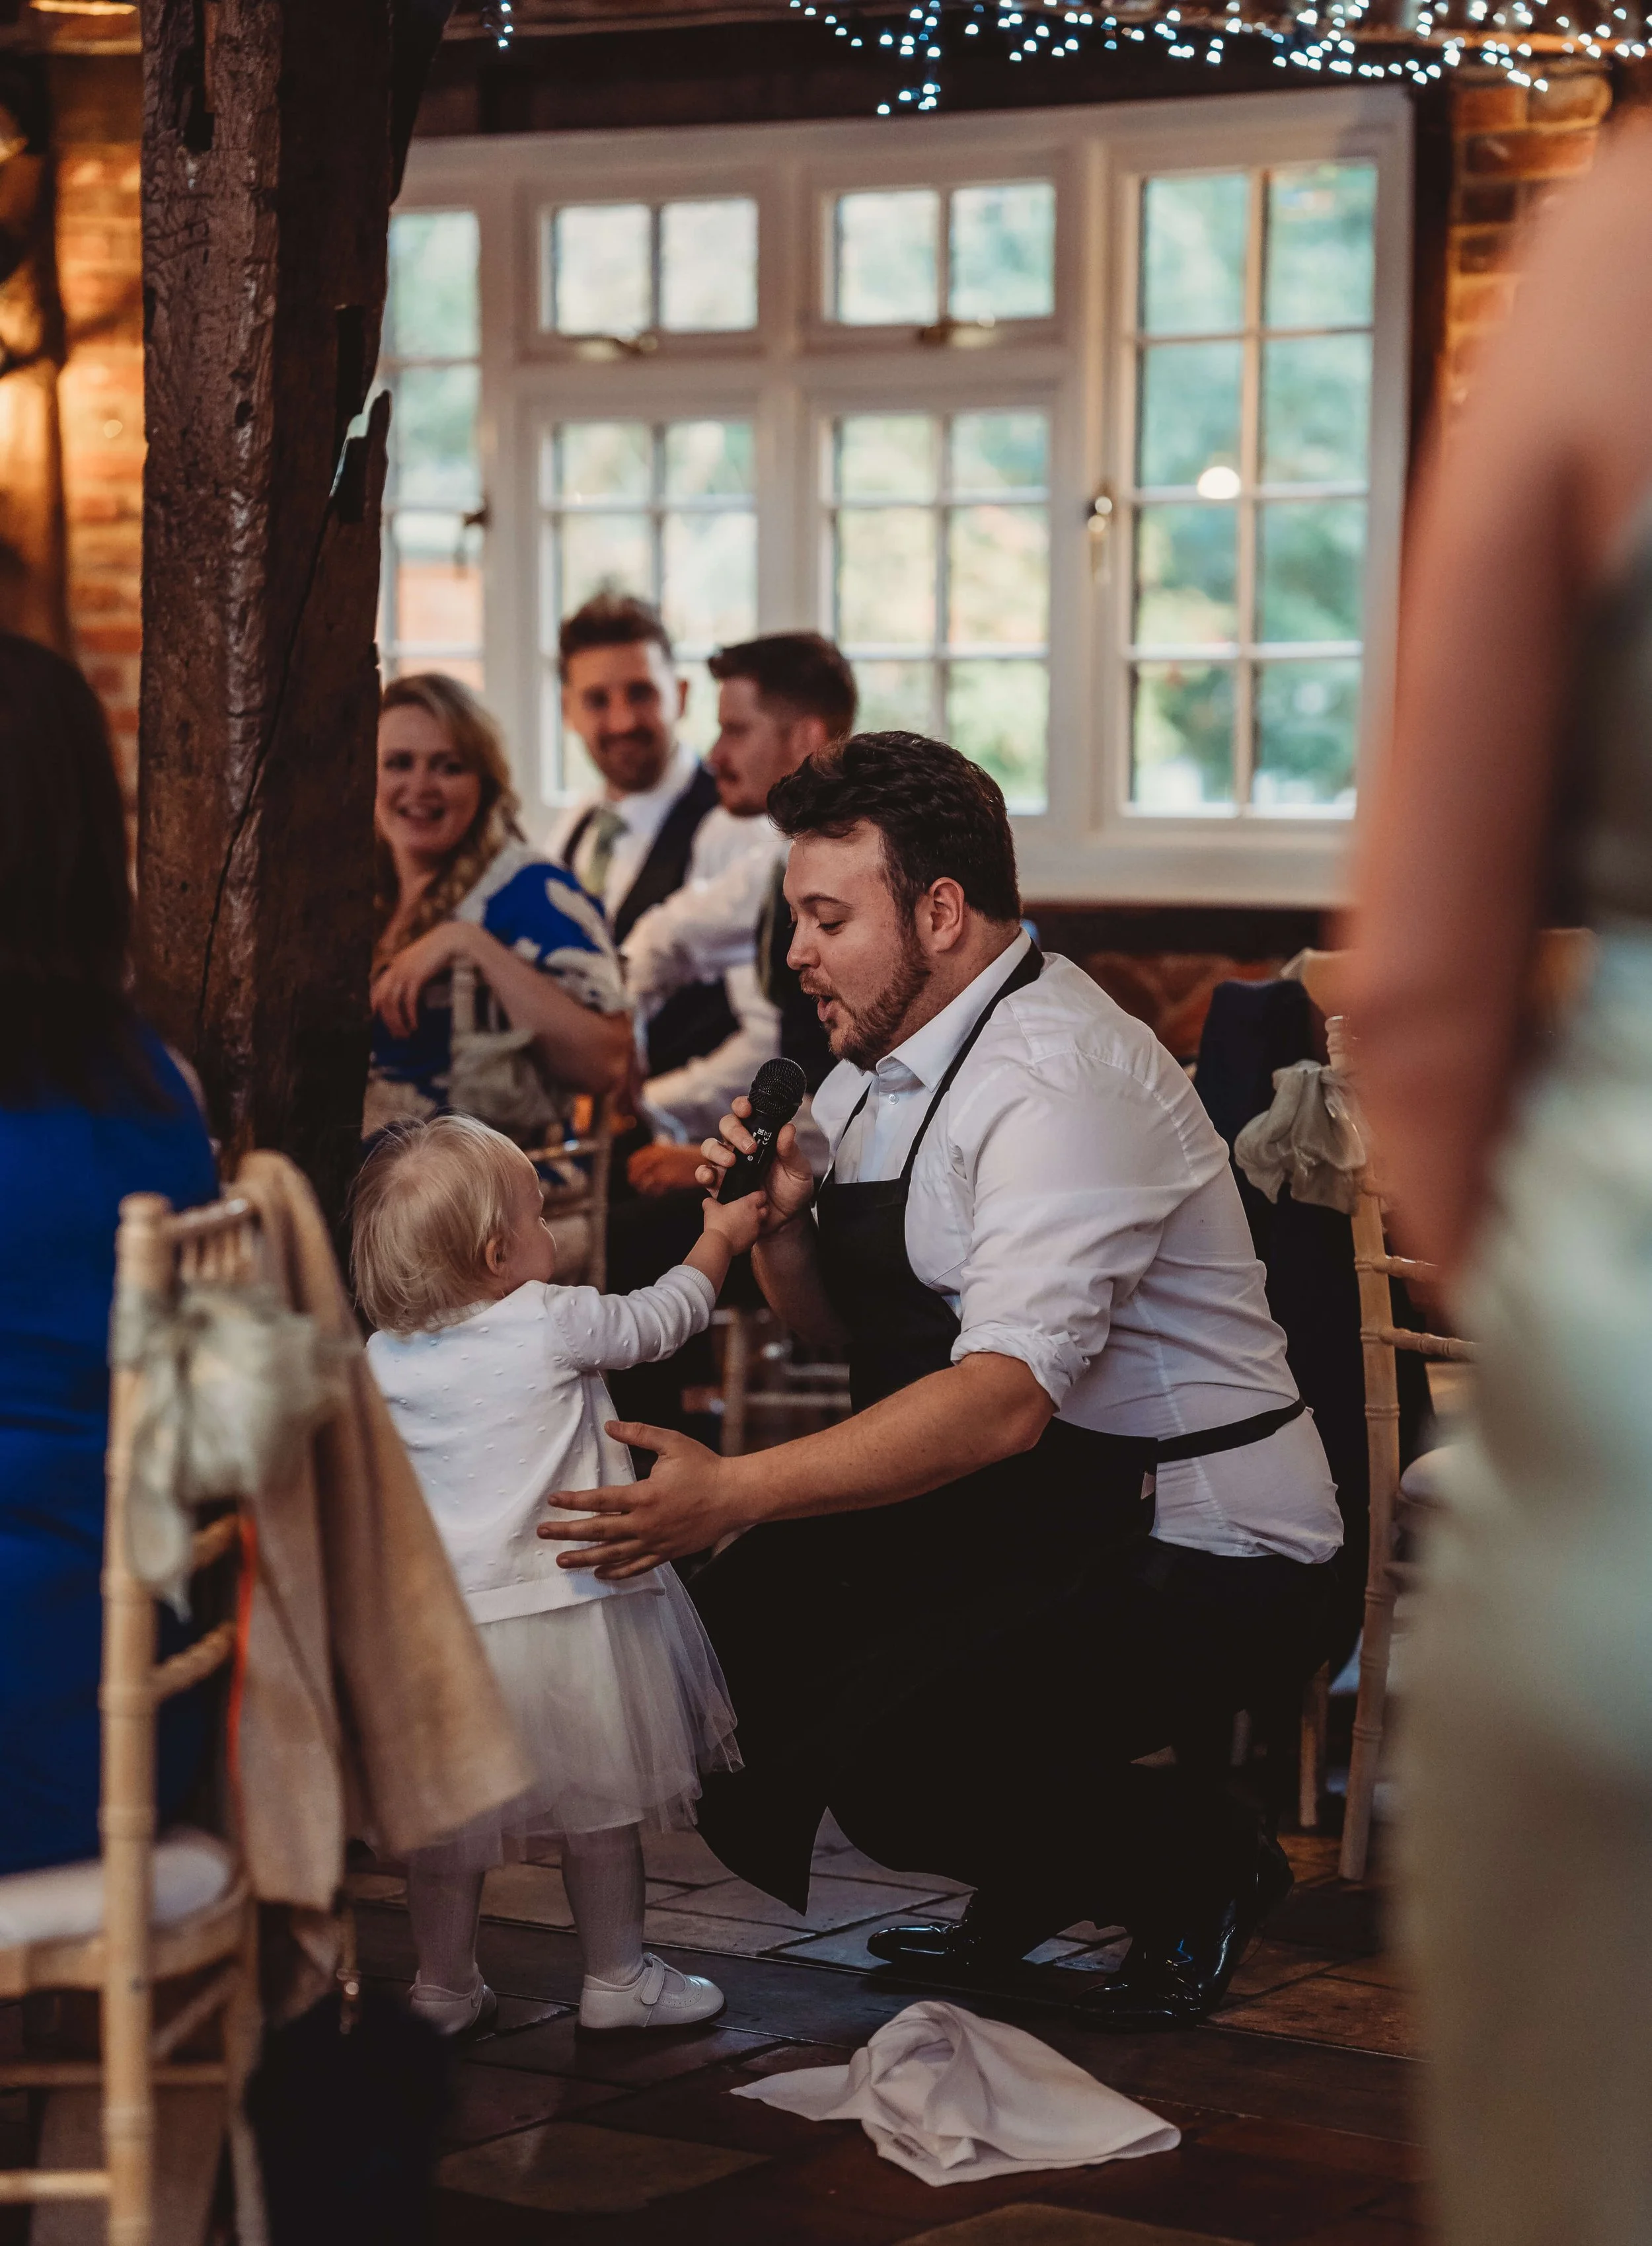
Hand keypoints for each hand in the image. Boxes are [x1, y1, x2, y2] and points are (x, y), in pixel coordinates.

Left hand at [372, 919, 476, 1039]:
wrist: (450, 938)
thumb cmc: (440, 950)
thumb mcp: (421, 961)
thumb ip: (414, 973)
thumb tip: (412, 989)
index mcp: (396, 965)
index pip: (378, 989)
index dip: (375, 1005)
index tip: (378, 1019)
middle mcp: (396, 968)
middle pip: (383, 999)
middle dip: (388, 1020)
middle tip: (396, 1034)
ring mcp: (405, 972)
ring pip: (393, 1003)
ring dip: (398, 1021)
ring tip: (406, 1033)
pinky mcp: (416, 976)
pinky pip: (408, 1001)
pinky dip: (410, 1015)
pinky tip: (414, 1024)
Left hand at [536, 1424, 737, 1578]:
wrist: (735, 1496)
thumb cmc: (704, 1467)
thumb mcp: (672, 1443)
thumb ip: (639, 1434)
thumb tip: (610, 1426)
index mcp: (644, 1495)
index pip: (600, 1500)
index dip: (574, 1501)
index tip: (553, 1501)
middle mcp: (645, 1523)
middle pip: (598, 1531)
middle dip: (568, 1532)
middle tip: (544, 1533)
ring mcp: (656, 1542)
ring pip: (613, 1554)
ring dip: (585, 1558)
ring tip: (562, 1561)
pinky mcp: (667, 1553)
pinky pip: (637, 1567)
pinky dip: (617, 1572)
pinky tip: (600, 1574)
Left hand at [627, 1143, 706, 1196]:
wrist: (705, 1161)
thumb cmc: (689, 1158)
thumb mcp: (670, 1151)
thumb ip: (656, 1157)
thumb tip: (641, 1168)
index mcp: (655, 1149)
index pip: (633, 1162)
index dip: (632, 1172)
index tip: (634, 1178)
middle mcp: (655, 1157)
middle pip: (634, 1174)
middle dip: (636, 1183)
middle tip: (641, 1188)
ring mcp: (661, 1168)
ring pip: (642, 1184)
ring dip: (645, 1190)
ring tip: (652, 1191)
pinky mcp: (669, 1179)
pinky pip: (655, 1190)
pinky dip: (656, 1193)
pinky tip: (662, 1192)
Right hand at [696, 1099, 813, 1233]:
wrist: (786, 1220)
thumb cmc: (793, 1190)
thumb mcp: (799, 1170)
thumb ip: (791, 1151)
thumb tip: (787, 1128)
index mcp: (760, 1136)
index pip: (745, 1114)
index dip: (741, 1106)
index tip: (747, 1109)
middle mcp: (740, 1147)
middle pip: (726, 1126)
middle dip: (734, 1132)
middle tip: (750, 1148)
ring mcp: (727, 1165)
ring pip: (710, 1147)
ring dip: (718, 1151)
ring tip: (732, 1162)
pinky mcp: (719, 1185)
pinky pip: (704, 1174)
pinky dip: (703, 1173)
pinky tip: (711, 1176)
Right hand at [701, 1188, 766, 1256]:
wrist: (719, 1243)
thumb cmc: (717, 1223)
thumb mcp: (710, 1207)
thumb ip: (710, 1201)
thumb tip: (708, 1201)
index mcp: (748, 1204)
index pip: (761, 1195)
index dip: (758, 1195)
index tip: (753, 1197)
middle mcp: (756, 1216)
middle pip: (766, 1210)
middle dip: (761, 1209)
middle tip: (751, 1210)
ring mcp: (756, 1229)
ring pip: (761, 1224)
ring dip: (755, 1222)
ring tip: (744, 1223)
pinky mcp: (753, 1241)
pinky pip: (754, 1235)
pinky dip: (750, 1234)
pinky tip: (740, 1234)